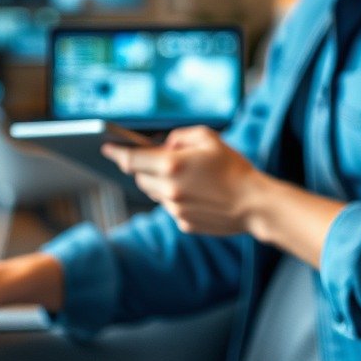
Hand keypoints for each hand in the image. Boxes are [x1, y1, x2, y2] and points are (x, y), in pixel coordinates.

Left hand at [101, 125, 262, 234]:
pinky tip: (197, 194)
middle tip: (155, 159)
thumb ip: (179, 136)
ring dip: (160, 183)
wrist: (255, 205)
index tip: (105, 148)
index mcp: (171, 165)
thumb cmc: (234, 168)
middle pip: (139, 177)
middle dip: (142, 167)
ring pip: (154, 193)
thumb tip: (164, 145)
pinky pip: (170, 207)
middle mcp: (168, 190)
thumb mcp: (208, 138)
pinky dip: (176, 198)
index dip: (116, 153)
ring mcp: (174, 210)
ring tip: (184, 176)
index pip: (131, 159)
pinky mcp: (183, 224)